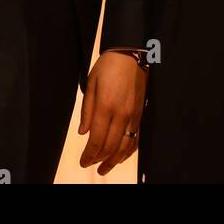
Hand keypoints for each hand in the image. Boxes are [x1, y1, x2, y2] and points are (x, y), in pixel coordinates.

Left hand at [77, 51, 144, 175]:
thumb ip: (87, 110)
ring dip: (114, 161)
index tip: (83, 162)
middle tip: (90, 165)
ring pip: (124, 147)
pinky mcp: (140, 116)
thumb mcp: (91, 83)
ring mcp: (133, 117)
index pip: (96, 139)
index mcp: (106, 105)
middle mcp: (121, 115)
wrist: (130, 55)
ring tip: (104, 168)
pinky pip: (135, 140)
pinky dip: (127, 152)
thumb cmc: (107, 66)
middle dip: (99, 160)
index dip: (89, 154)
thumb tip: (83, 133)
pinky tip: (120, 157)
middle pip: (110, 146)